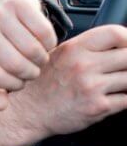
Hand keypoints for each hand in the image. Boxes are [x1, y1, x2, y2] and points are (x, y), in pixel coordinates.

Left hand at [0, 0, 56, 109]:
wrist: (2, 8)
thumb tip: (0, 106)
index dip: (13, 85)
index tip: (19, 81)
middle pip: (15, 64)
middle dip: (30, 73)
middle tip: (32, 70)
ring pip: (31, 49)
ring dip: (41, 59)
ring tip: (37, 57)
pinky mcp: (19, 4)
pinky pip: (44, 32)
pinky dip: (49, 42)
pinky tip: (43, 43)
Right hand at [0, 25, 126, 145]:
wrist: (28, 111)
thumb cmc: (43, 85)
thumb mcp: (59, 55)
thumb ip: (86, 48)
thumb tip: (117, 44)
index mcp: (74, 48)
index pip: (114, 33)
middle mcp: (83, 65)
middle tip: (122, 67)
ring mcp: (92, 86)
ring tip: (118, 84)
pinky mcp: (98, 107)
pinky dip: (125, 98)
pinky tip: (116, 97)